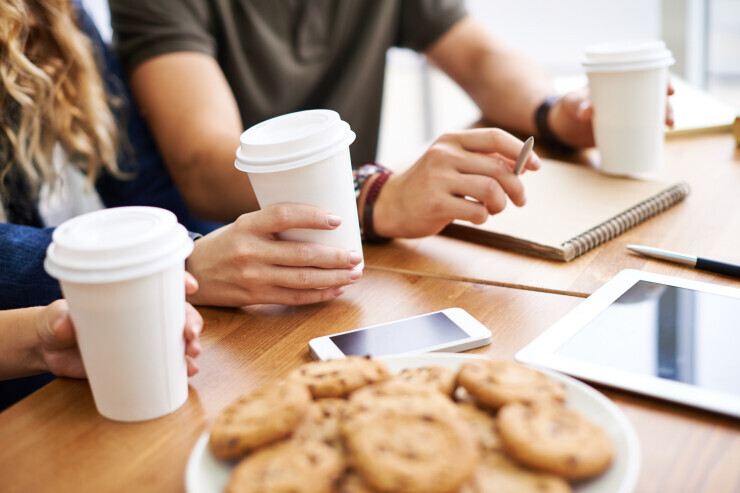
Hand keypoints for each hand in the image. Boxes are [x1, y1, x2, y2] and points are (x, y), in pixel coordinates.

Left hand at [36, 273, 203, 377]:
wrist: (49, 352)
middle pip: (176, 312)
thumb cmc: (55, 324)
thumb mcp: (55, 318)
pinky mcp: (138, 361)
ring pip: (176, 337)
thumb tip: (66, 324)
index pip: (159, 282)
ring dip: (191, 343)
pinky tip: (188, 372)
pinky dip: (180, 367)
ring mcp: (142, 339)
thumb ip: (58, 319)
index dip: (179, 281)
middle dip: (191, 320)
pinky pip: (166, 362)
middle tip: (191, 333)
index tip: (190, 287)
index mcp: (126, 296)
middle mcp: (140, 315)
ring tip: (193, 354)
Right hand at [185, 203, 363, 306]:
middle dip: (336, 256)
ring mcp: (253, 277)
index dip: (313, 217)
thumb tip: (319, 224)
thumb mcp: (242, 225)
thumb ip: (272, 225)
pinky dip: (319, 295)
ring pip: (303, 279)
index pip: (284, 215)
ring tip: (353, 273)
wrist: (193, 273)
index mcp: (247, 226)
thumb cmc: (224, 245)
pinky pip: (294, 298)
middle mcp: (250, 251)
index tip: (337, 220)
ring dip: (334, 277)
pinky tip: (336, 289)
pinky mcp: (256, 297)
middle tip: (356, 255)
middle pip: (302, 254)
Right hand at [372, 128, 540, 237]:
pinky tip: (476, 216)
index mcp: (450, 140)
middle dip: (517, 187)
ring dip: (501, 204)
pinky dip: (484, 216)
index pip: (494, 137)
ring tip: (495, 209)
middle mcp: (444, 155)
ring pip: (491, 190)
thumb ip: (483, 161)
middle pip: (498, 168)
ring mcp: (437, 179)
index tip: (536, 166)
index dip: (520, 151)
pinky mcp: (435, 204)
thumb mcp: (452, 163)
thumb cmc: (429, 185)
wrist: (390, 205)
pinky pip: (477, 211)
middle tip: (520, 200)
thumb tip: (525, 164)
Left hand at [549, 80, 675, 148]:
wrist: (561, 127)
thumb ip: (577, 106)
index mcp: (616, 80)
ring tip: (668, 127)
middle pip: (653, 94)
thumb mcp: (571, 104)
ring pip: (651, 110)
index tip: (669, 90)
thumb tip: (587, 111)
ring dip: (664, 116)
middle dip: (666, 104)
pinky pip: (642, 126)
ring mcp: (625, 111)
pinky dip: (652, 130)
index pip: (644, 73)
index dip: (661, 79)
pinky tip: (661, 137)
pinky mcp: (622, 126)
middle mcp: (625, 94)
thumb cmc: (567, 108)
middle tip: (669, 118)